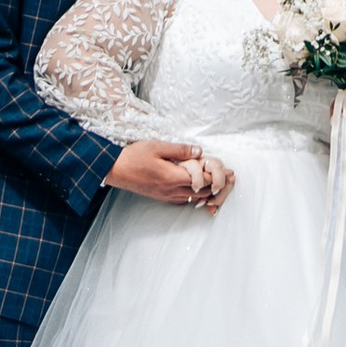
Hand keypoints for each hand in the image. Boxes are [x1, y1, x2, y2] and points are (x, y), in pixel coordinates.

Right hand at [110, 139, 232, 208]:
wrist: (115, 169)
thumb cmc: (135, 156)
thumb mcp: (158, 146)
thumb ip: (180, 150)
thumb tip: (199, 151)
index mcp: (173, 177)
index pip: (203, 181)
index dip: (218, 177)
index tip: (230, 172)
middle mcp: (171, 190)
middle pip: (202, 193)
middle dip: (218, 186)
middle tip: (230, 179)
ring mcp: (166, 196)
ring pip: (193, 198)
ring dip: (208, 192)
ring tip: (220, 185)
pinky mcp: (161, 197)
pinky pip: (183, 200)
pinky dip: (195, 197)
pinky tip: (198, 191)